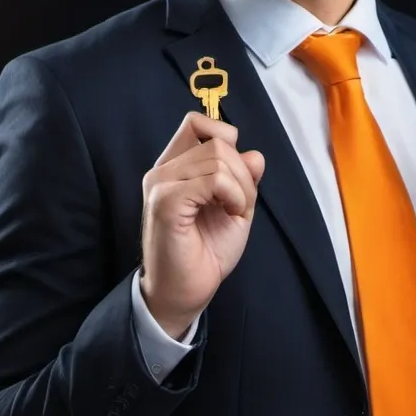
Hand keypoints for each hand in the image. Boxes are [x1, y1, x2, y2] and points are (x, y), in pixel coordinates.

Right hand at [140, 112, 264, 337]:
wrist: (185, 292)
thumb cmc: (206, 251)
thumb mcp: (235, 206)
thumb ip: (243, 178)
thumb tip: (254, 154)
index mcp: (174, 166)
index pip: (198, 122)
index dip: (226, 141)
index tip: (233, 178)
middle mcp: (162, 170)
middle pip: (218, 141)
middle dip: (243, 172)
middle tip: (239, 204)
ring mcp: (161, 184)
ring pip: (219, 158)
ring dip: (241, 187)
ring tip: (233, 212)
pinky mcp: (166, 201)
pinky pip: (214, 179)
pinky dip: (234, 196)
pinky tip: (230, 214)